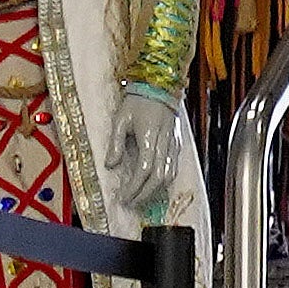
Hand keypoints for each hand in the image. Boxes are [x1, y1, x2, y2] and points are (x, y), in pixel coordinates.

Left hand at [103, 87, 182, 223]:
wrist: (159, 85)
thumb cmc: (138, 100)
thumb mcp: (120, 119)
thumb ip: (115, 144)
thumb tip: (111, 165)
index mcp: (149, 137)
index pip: (143, 171)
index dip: (134, 188)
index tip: (123, 197)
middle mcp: (164, 143)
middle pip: (158, 178)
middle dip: (144, 194)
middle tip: (130, 202)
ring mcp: (173, 143)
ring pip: (169, 174)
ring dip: (155, 190)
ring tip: (141, 197)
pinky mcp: (177, 142)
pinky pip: (174, 166)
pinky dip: (165, 179)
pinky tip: (154, 184)